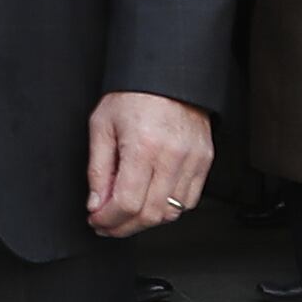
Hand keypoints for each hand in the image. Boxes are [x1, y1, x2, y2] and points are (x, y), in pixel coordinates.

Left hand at [87, 91, 216, 238]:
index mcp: (143, 146)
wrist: (168, 75)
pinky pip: (189, 201)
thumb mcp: (102, 126)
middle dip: (123, 227)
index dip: (108, 220)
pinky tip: (151, 201)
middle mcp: (172, 156)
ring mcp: (192, 160)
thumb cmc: (134, 95)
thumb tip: (97, 203)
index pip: (126, 203)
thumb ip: (97, 169)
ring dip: (145, 221)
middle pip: (149, 214)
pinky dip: (168, 209)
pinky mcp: (204, 161)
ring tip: (127, 213)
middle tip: (107, 223)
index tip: (96, 220)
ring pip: (171, 213)